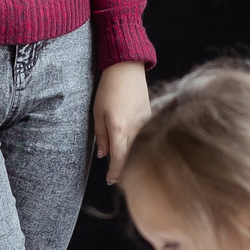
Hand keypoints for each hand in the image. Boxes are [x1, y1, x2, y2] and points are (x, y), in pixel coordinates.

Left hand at [93, 62, 149, 183]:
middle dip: (124, 168)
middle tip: (117, 176)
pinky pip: (146, 136)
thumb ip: (101, 136)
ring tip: (125, 162)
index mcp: (119, 129)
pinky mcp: (151, 117)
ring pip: (140, 147)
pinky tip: (134, 145)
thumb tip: (103, 154)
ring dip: (132, 156)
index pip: (119, 159)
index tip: (111, 181)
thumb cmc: (109, 89)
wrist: (127, 69)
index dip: (115, 172)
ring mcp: (145, 123)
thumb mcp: (98, 113)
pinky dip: (140, 144)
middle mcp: (135, 129)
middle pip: (132, 156)